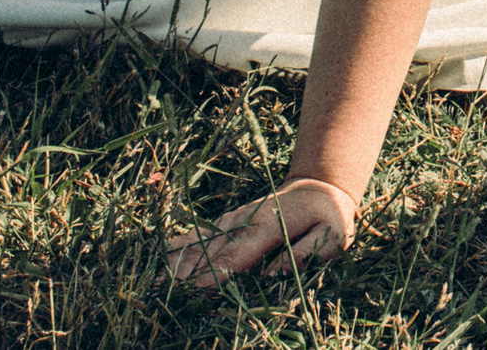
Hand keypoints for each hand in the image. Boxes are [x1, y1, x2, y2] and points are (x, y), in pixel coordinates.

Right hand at [165, 177, 357, 287]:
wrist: (316, 187)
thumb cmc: (326, 218)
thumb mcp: (331, 235)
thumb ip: (306, 253)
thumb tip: (276, 273)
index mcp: (268, 226)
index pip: (238, 253)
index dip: (217, 272)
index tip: (199, 290)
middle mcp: (243, 222)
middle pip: (211, 252)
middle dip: (190, 276)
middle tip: (170, 298)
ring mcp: (230, 221)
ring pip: (198, 243)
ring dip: (176, 264)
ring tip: (156, 287)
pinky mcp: (224, 223)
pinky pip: (196, 236)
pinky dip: (176, 249)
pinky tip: (157, 264)